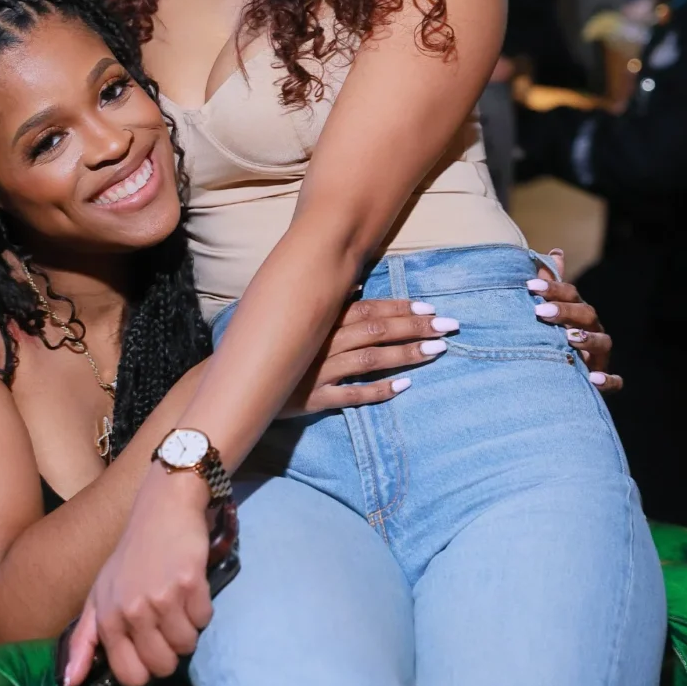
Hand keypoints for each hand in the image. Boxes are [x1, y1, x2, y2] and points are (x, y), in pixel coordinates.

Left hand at [66, 463, 211, 685]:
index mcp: (108, 617)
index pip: (130, 676)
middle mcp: (132, 610)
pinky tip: (190, 588)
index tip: (149, 650)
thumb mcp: (99, 594)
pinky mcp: (190, 584)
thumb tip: (70, 683)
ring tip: (178, 602)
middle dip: (170, 652)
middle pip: (162, 666)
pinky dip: (202, 609)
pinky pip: (204, 620)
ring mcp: (162, 597)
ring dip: (188, 628)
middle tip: (167, 623)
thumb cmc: (131, 555)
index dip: (145, 670)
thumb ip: (85, 640)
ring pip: (187, 645)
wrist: (163, 510)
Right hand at [285, 297, 458, 412]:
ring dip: (405, 355)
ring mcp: (320, 371)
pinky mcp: (314, 399)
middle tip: (448, 326)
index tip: (430, 309)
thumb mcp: (299, 321)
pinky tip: (404, 386)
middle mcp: (325, 343)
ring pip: (371, 360)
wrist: (238, 381)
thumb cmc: (274, 347)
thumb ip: (329, 306)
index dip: (401, 309)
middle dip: (415, 328)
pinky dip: (378, 390)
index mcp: (323, 322)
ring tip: (436, 351)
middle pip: (377, 331)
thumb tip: (356, 287)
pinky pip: (351, 395)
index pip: (370, 310)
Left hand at [528, 248, 620, 392]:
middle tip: (540, 312)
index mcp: (578, 312)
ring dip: (587, 340)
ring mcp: (600, 355)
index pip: (570, 294)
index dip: (552, 288)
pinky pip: (614, 381)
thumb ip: (551, 285)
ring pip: (603, 342)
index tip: (529, 286)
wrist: (562, 375)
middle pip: (586, 314)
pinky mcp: (604, 380)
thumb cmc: (554, 337)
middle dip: (565, 311)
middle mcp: (592, 330)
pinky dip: (607, 380)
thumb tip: (555, 252)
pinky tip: (593, 378)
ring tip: (569, 338)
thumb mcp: (550, 311)